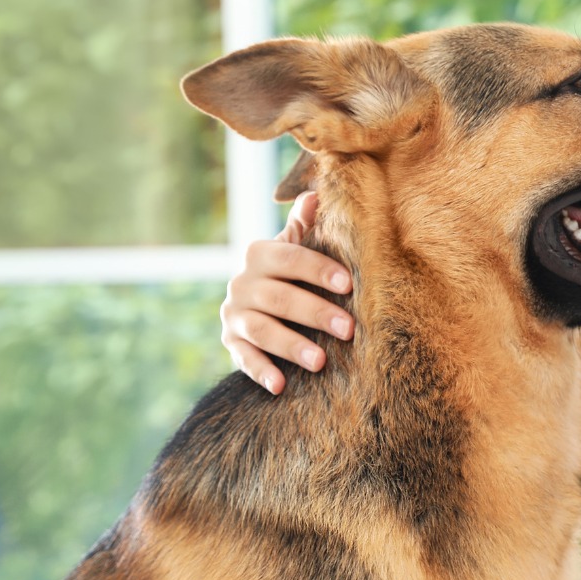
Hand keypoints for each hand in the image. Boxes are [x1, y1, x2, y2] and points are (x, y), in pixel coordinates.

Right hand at [220, 192, 354, 392]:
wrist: (255, 303)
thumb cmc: (290, 273)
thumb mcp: (295, 247)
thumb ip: (306, 225)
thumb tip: (317, 193)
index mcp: (260, 254)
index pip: (290, 257)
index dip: (318, 269)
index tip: (349, 284)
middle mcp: (242, 283)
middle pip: (279, 297)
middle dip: (315, 313)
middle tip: (349, 329)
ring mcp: (234, 314)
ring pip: (262, 329)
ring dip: (291, 345)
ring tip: (320, 362)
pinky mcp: (231, 343)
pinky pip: (243, 358)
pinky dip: (260, 371)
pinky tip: (280, 385)